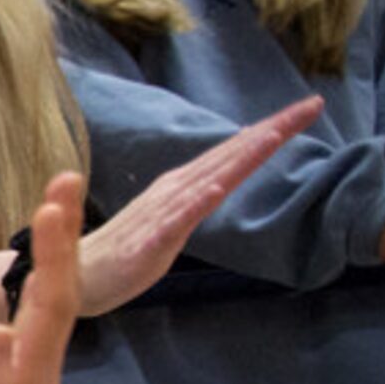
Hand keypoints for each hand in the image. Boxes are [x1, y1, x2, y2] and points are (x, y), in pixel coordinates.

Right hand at [72, 95, 322, 313]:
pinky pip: (172, 224)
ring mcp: (159, 216)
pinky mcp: (145, 245)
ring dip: (238, 159)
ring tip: (272, 136)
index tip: (312, 106)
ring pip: (207, 183)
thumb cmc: (122, 251)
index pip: (233, 152)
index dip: (273, 129)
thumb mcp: (169, 220)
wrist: (72, 278)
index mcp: (182, 185)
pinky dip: (194, 206)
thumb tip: (223, 173)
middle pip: (230, 157)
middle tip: (312, 104)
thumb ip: (195, 196)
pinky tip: (213, 192)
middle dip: (272, 131)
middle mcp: (173, 191)